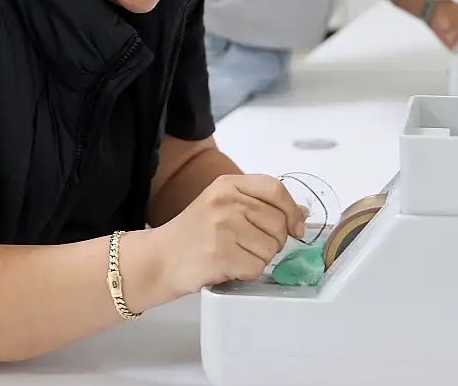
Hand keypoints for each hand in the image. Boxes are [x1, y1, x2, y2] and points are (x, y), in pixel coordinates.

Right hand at [150, 174, 305, 295]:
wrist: (157, 259)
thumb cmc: (192, 235)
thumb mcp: (221, 206)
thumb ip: (258, 205)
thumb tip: (301, 214)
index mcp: (227, 184)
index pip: (275, 189)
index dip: (292, 210)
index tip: (296, 228)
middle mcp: (225, 201)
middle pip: (278, 223)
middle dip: (273, 242)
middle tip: (249, 248)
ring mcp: (222, 227)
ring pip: (271, 248)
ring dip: (259, 259)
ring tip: (234, 256)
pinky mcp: (220, 255)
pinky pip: (257, 268)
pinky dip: (248, 274)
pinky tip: (229, 268)